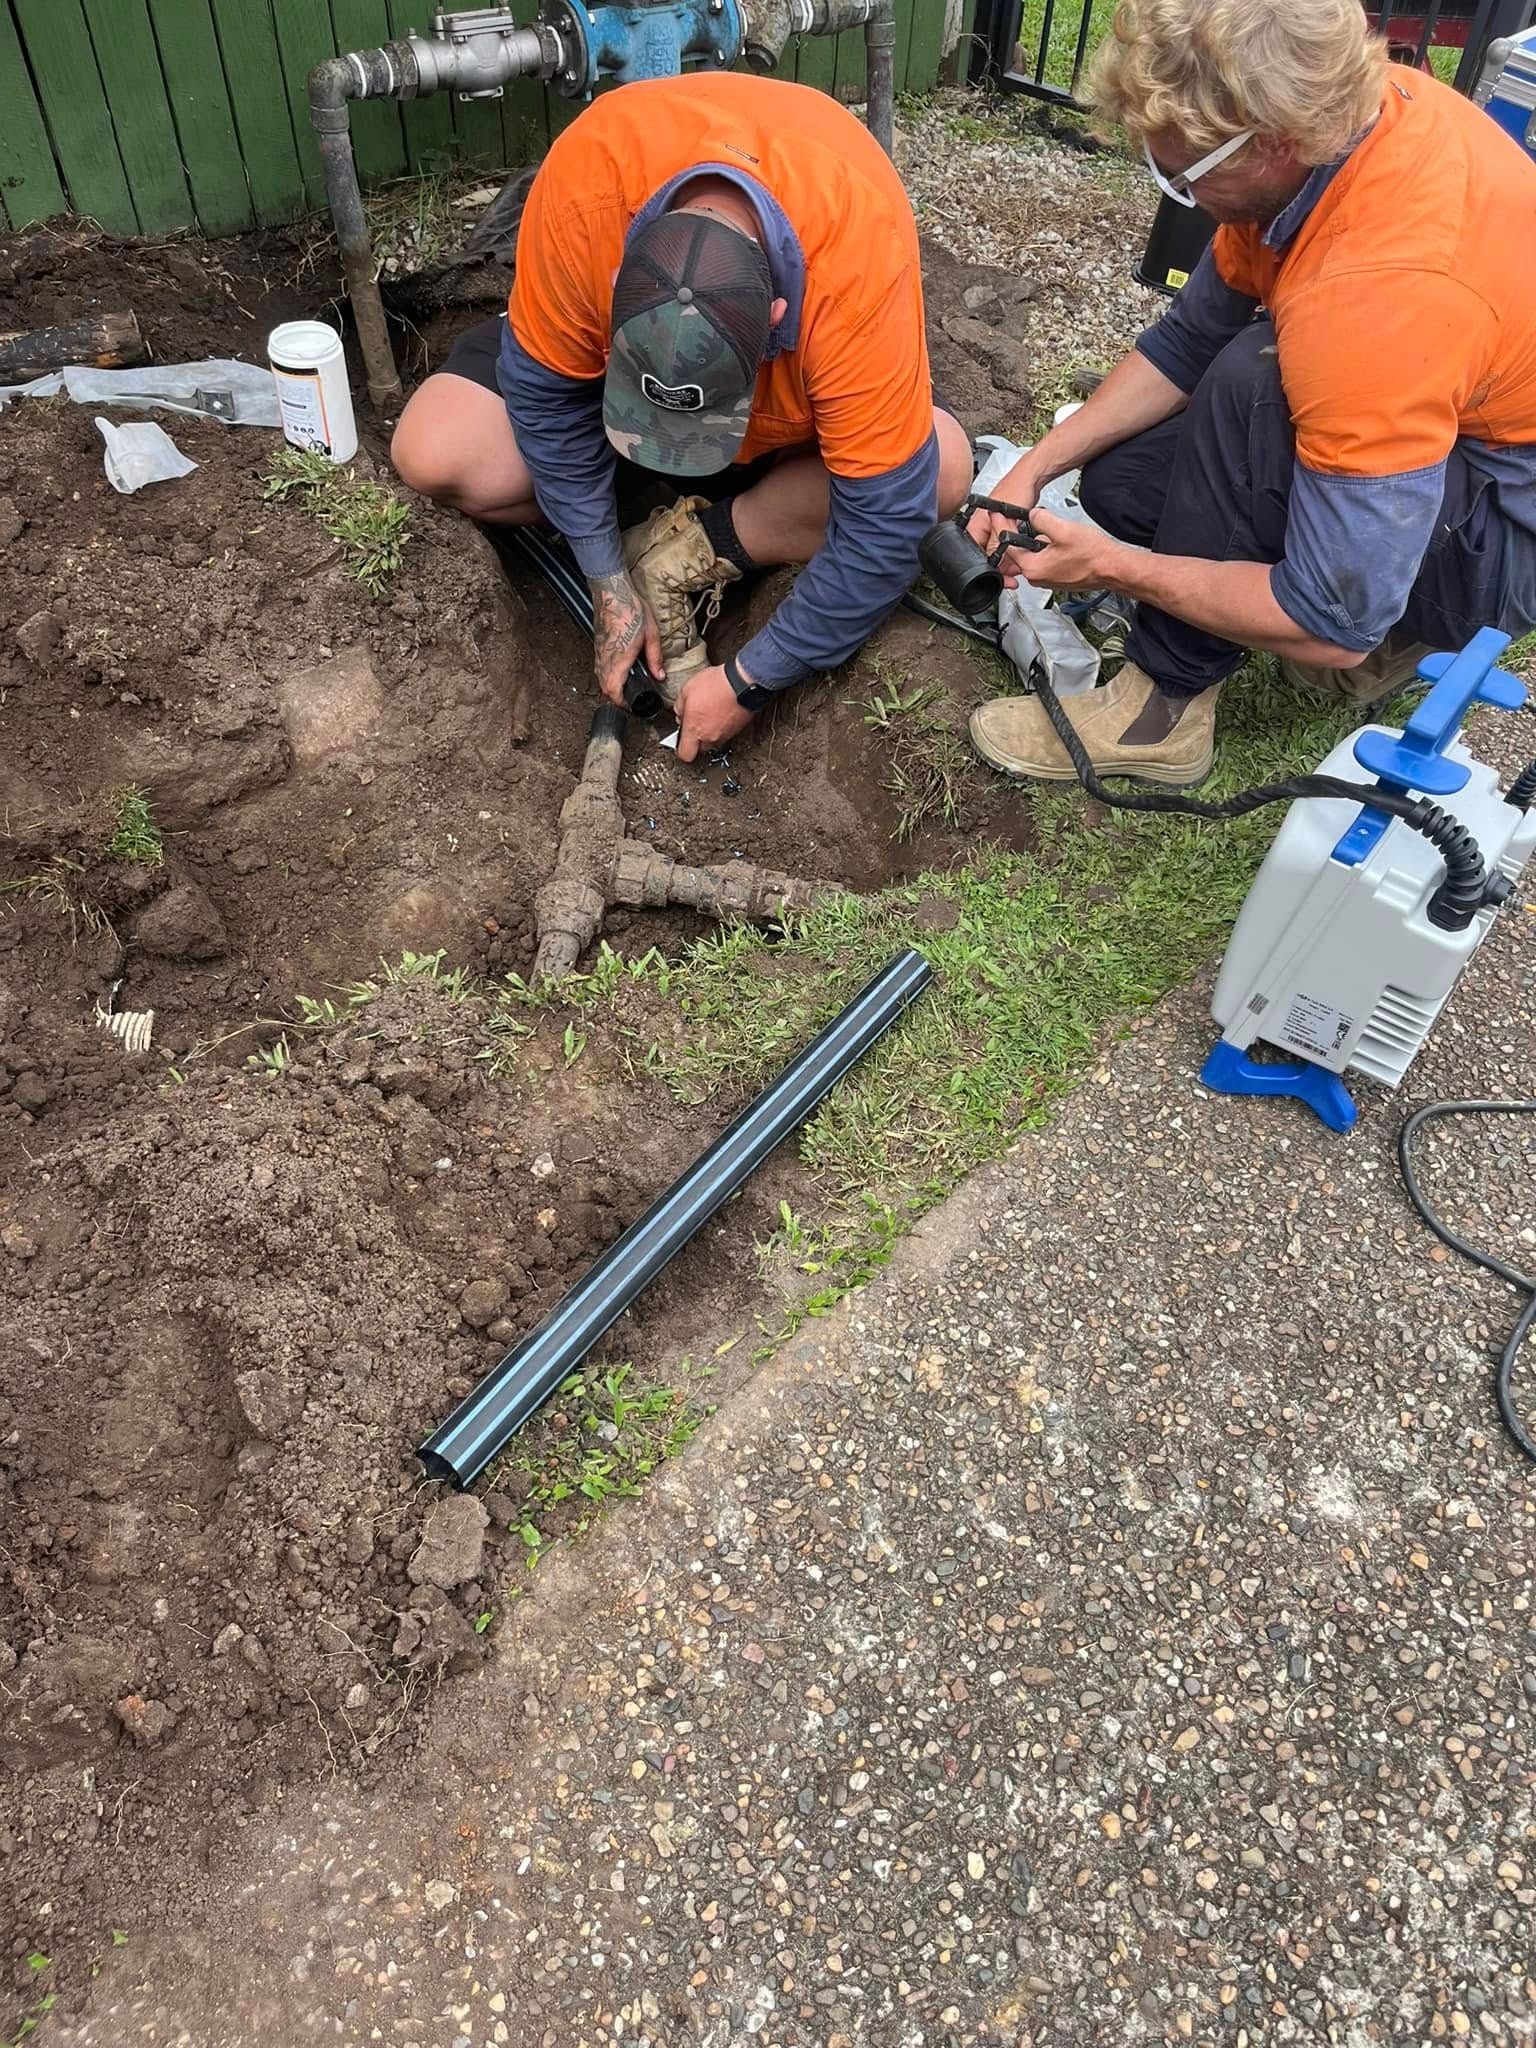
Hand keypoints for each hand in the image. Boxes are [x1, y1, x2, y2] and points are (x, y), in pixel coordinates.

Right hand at [589, 569, 663, 705]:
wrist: (612, 591)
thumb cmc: (631, 608)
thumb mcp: (651, 634)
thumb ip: (655, 657)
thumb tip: (660, 676)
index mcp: (620, 657)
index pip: (613, 689)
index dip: (621, 701)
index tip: (631, 704)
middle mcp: (606, 658)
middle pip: (605, 688)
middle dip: (616, 697)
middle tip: (630, 698)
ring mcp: (599, 652)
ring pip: (600, 678)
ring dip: (610, 686)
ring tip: (625, 687)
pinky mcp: (597, 646)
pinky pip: (599, 667)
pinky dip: (607, 675)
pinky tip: (619, 671)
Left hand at [674, 663, 753, 762]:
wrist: (741, 682)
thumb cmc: (716, 685)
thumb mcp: (687, 690)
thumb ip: (679, 707)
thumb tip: (680, 714)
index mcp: (695, 730)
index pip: (685, 754)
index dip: (681, 749)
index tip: (681, 740)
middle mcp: (710, 737)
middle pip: (700, 748)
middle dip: (697, 738)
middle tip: (696, 722)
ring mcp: (725, 735)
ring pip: (714, 741)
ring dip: (710, 731)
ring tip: (710, 713)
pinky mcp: (737, 730)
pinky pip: (726, 733)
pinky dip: (722, 726)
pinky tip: (721, 711)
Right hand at [965, 457, 1043, 579]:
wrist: (1031, 477)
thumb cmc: (1017, 488)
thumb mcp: (1007, 521)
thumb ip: (999, 544)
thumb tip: (995, 563)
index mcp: (974, 524)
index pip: (974, 555)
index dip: (989, 569)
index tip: (1002, 577)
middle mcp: (980, 526)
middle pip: (985, 556)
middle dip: (1000, 566)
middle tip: (1013, 573)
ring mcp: (991, 527)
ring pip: (996, 552)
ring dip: (1007, 559)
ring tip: (1019, 563)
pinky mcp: (1002, 526)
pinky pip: (1003, 545)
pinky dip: (1011, 551)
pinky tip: (1020, 552)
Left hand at [1013, 506, 1123, 592]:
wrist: (1113, 567)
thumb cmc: (1093, 556)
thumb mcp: (1063, 530)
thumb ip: (1042, 520)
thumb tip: (1032, 515)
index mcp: (1033, 568)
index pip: (1008, 546)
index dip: (1002, 527)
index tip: (997, 515)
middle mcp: (1037, 577)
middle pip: (1020, 551)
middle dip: (1021, 534)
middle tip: (1024, 517)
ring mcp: (1047, 579)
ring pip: (1034, 555)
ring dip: (1038, 541)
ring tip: (1053, 530)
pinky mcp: (1057, 577)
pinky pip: (1045, 560)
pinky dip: (1048, 549)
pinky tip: (1061, 541)